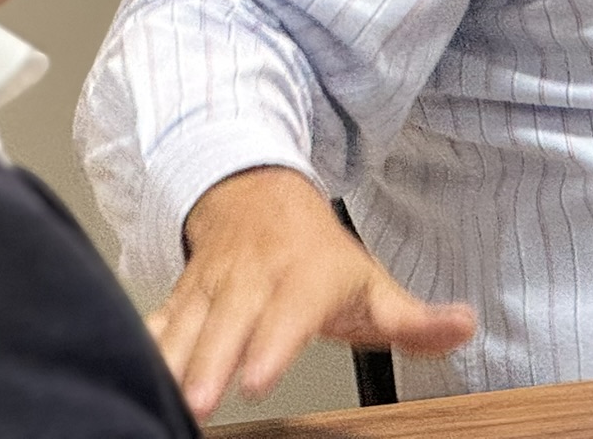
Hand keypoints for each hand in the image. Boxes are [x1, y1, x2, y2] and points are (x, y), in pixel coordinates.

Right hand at [147, 166, 475, 417]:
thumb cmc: (315, 252)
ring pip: (187, 322)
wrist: (256, 192)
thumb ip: (413, 318)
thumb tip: (464, 327)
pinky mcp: (181, 295)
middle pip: (229, 322)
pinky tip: (128, 368)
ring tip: (164, 396)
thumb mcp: (370, 280)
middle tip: (200, 402)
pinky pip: (157, 318)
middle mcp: (253, 279)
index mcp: (303, 277)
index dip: (272, 344)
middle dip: (211, 362)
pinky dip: (142, 342)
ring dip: (172, 359)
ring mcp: (212, 286)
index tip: (258, 377)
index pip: (289, 312)